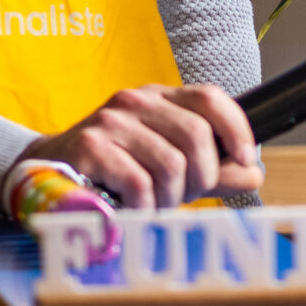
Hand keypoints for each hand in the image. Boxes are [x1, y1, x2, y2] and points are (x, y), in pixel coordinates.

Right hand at [24, 84, 262, 208]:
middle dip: (200, 178)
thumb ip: (211, 168)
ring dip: (168, 198)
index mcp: (160, 97)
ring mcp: (112, 121)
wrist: (51, 173)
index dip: (236, 129)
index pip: (211, 97)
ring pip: (171, 164)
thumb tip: (254, 173)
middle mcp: (137, 101)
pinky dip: (144, 206)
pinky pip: (140, 183)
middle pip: (197, 136)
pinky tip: (132, 207)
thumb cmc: (117, 169)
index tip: (245, 160)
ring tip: (153, 204)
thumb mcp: (168, 164)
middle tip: (182, 196)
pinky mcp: (90, 146)